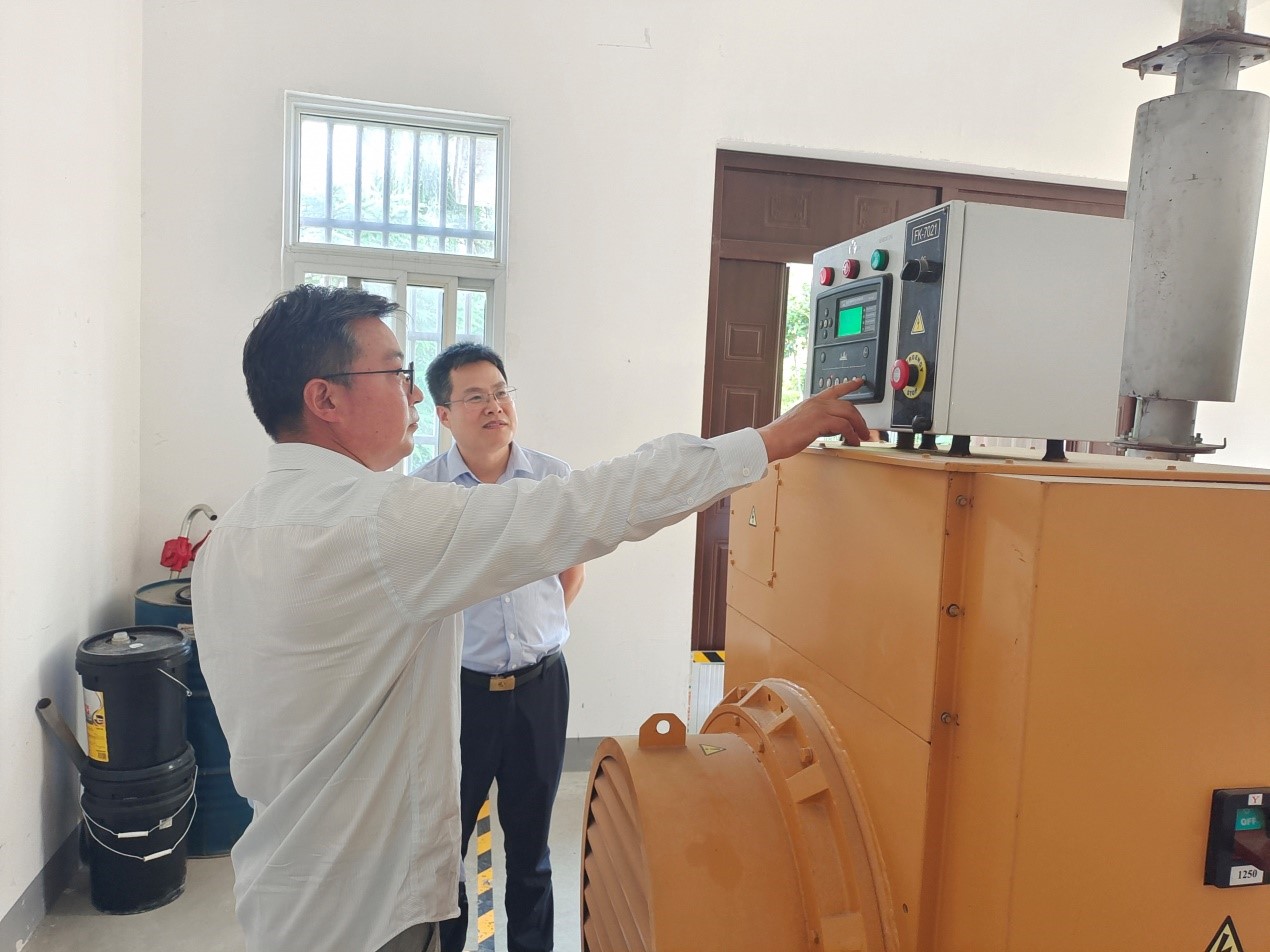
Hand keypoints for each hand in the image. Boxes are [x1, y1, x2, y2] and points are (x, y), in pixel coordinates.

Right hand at [757, 379, 871, 461]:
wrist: (771, 440)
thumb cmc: (781, 435)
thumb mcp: (801, 423)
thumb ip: (816, 421)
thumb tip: (830, 428)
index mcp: (811, 402)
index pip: (834, 389)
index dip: (849, 385)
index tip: (859, 381)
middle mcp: (817, 403)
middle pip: (848, 405)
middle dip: (860, 418)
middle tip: (865, 429)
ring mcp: (819, 410)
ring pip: (849, 413)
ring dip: (859, 427)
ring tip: (862, 437)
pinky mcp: (820, 421)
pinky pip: (844, 425)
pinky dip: (852, 435)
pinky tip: (853, 441)